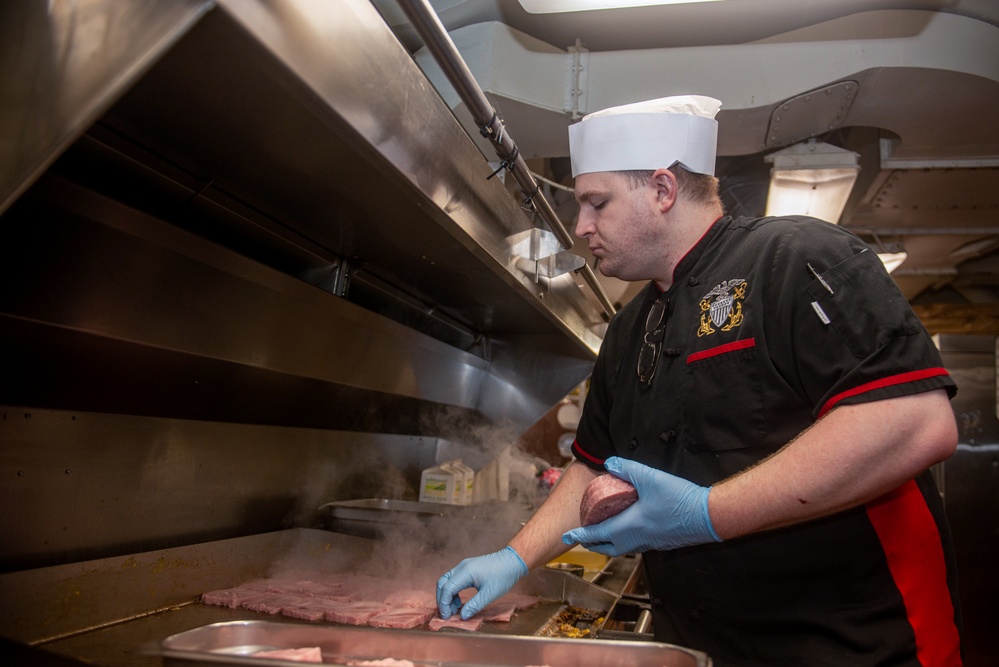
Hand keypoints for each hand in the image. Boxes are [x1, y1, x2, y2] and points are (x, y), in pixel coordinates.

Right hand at [436, 546, 527, 619]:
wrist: (512, 561)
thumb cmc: (503, 576)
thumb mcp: (490, 594)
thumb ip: (475, 605)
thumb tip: (462, 616)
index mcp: (466, 572)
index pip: (447, 588)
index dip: (444, 604)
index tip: (447, 617)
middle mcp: (462, 567)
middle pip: (442, 583)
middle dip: (442, 599)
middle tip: (447, 614)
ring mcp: (464, 566)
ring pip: (447, 580)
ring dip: (447, 595)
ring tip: (454, 610)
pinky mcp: (468, 568)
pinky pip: (454, 579)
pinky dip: (452, 591)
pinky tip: (459, 601)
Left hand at [561, 456, 721, 555]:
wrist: (709, 516)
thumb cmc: (680, 499)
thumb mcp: (651, 477)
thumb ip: (628, 469)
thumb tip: (610, 462)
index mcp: (631, 526)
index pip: (599, 534)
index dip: (581, 535)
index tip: (567, 536)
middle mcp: (639, 539)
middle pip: (609, 547)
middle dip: (593, 543)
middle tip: (582, 537)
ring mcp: (651, 543)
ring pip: (623, 548)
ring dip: (609, 543)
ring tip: (601, 533)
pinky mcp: (662, 543)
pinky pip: (637, 545)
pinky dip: (625, 540)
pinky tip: (629, 528)